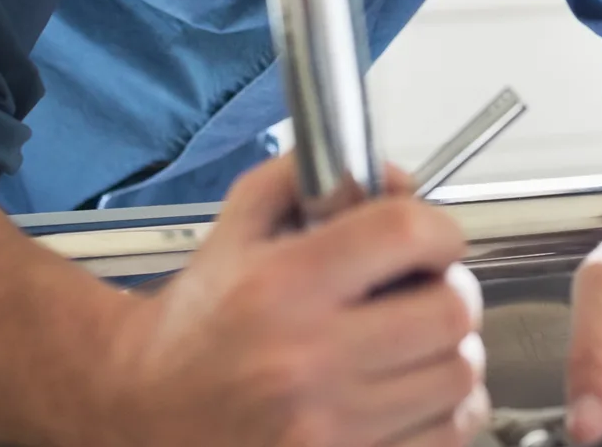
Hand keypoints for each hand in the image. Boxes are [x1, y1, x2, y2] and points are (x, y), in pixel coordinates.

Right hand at [104, 156, 488, 446]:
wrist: (142, 413)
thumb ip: (307, 179)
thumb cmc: (198, 322)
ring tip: (419, 343)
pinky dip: (447, 408)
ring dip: (453, 350)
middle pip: (450, 309)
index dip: (439, 229)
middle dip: (451, 290)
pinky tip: (415, 391)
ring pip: (459, 374)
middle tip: (430, 291)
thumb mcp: (237, 225)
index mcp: (282, 287)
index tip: (436, 240)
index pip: (406, 234)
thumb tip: (397, 181)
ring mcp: (327, 428)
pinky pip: (448, 432)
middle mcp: (305, 359)